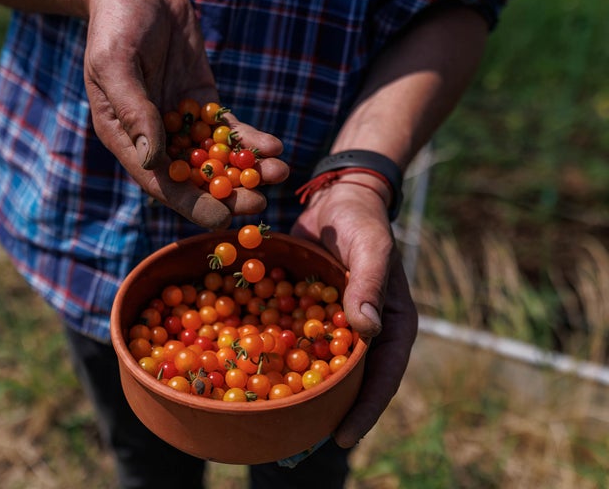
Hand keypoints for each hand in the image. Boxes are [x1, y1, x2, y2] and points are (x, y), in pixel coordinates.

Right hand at [82, 0, 287, 229]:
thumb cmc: (114, 25)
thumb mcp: (115, 64)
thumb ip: (134, 110)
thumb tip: (154, 159)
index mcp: (125, 138)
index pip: (159, 182)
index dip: (191, 203)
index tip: (221, 219)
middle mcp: (155, 137)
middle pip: (194, 176)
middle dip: (228, 192)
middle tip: (260, 203)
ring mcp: (181, 121)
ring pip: (217, 155)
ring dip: (247, 168)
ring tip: (278, 173)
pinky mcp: (203, 102)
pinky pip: (229, 127)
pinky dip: (250, 140)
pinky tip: (273, 147)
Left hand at [291, 177, 417, 445]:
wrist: (336, 197)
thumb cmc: (362, 221)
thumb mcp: (371, 247)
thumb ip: (369, 285)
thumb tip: (369, 331)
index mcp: (391, 324)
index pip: (383, 376)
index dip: (366, 410)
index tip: (342, 438)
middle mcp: (363, 333)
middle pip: (350, 382)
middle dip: (330, 412)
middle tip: (302, 442)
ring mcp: (333, 325)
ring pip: (319, 366)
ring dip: (299, 390)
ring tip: (273, 419)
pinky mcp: (307, 313)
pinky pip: (292, 340)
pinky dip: (274, 355)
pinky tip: (247, 369)